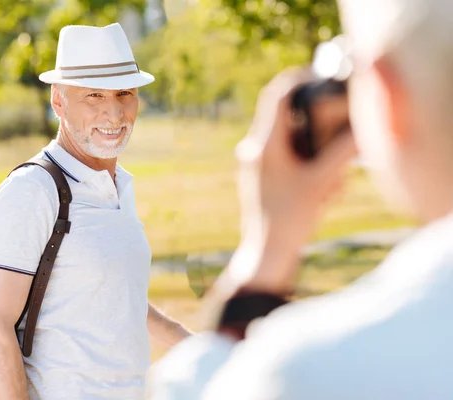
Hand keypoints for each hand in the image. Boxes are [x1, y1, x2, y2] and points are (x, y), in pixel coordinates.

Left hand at [212, 69, 356, 298]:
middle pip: (291, 119)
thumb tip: (361, 129)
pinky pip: (289, 159)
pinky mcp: (264, 176)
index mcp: (264, 144)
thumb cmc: (288, 219)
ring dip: (317, 155)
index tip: (323, 76)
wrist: (266, 252)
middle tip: (338, 145)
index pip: (278, 95)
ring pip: (294, 141)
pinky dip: (309, 168)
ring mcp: (258, 163)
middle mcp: (255, 149)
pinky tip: (322, 192)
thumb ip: (342, 152)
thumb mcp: (320, 182)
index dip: (300, 79)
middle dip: (319, 129)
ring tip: (330, 182)